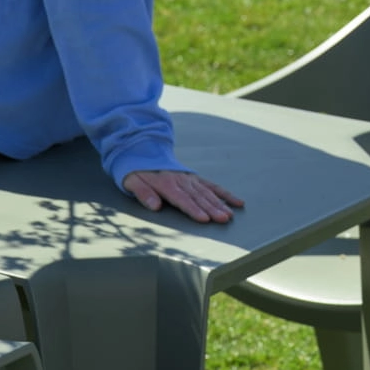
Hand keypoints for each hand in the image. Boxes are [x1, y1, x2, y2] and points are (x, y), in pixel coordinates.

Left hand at [122, 169, 243, 224]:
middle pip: (198, 197)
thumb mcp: (132, 181)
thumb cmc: (136, 171)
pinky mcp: (195, 179)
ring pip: (207, 193)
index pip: (182, 199)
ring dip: (220, 204)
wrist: (143, 150)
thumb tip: (155, 206)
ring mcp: (190, 179)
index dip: (193, 209)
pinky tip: (237, 202)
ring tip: (229, 215)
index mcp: (166, 184)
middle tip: (223, 219)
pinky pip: (212, 186)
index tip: (204, 219)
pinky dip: (225, 194)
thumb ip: (144, 193)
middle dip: (212, 209)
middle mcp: (181, 181)